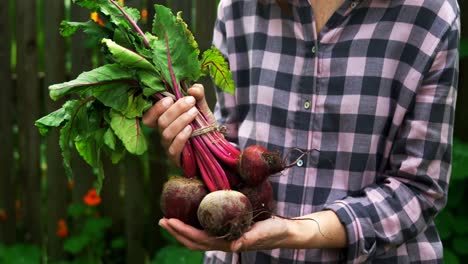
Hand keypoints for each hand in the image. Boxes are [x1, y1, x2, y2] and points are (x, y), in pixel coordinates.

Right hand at [142, 84, 207, 165]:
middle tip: (191, 101)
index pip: (149, 117)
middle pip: (161, 122)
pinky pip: (173, 148)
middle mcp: (163, 134)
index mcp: (164, 121)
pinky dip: (181, 137)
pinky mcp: (176, 158)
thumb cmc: (202, 125)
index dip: (156, 108)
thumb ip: (198, 96)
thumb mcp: (201, 108)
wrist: (214, 145)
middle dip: (176, 109)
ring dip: (181, 121)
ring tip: (194, 112)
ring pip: (167, 133)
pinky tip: (190, 129)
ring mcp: (168, 146)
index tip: (170, 98)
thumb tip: (193, 88)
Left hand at [158, 217, 290, 251]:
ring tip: (169, 219)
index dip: (183, 231)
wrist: (285, 232)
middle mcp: (223, 241)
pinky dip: (194, 224)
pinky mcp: (228, 230)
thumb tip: (234, 247)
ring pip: (198, 237)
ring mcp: (224, 237)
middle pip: (193, 240)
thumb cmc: (275, 232)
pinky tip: (191, 214)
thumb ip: (249, 238)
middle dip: (176, 232)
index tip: (169, 221)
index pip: (199, 239)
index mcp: (228, 243)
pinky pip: (206, 229)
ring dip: (182, 230)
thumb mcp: (264, 232)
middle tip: (161, 220)